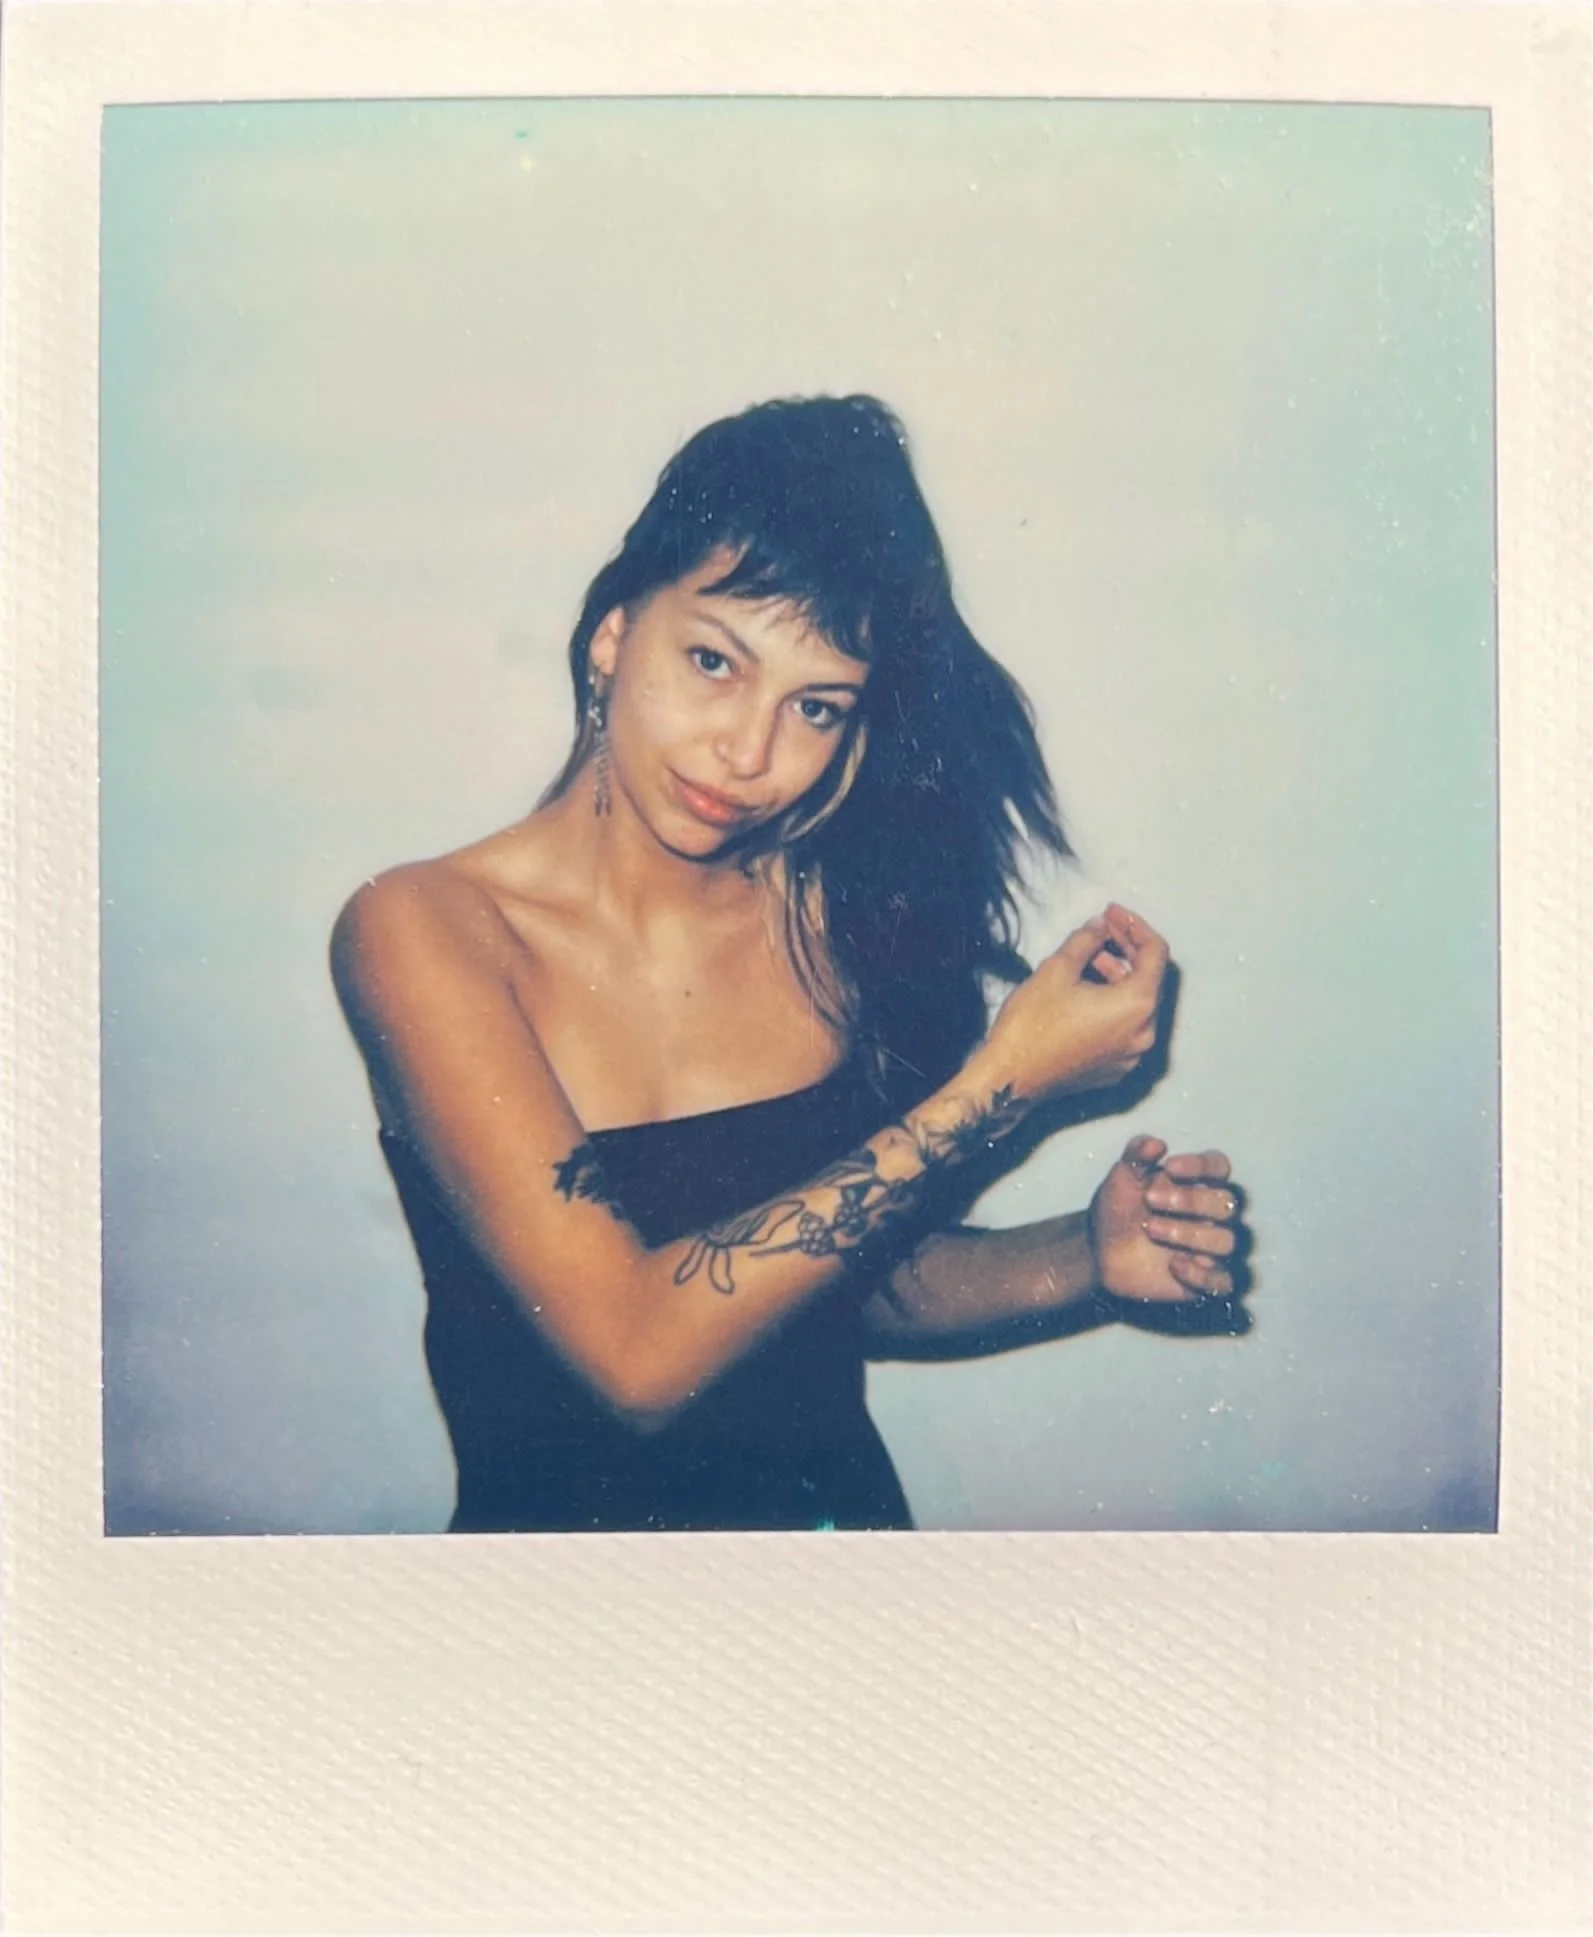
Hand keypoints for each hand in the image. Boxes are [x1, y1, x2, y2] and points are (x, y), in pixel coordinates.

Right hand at [981, 904, 1167, 1101]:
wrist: (1009, 1079)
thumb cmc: (1030, 1028)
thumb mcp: (1057, 969)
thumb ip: (1086, 940)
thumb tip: (1099, 928)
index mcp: (1136, 1007)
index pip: (1156, 953)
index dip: (1135, 925)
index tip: (1112, 913)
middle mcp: (1143, 1034)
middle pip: (1149, 979)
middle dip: (1127, 949)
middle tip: (1103, 928)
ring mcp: (1130, 1055)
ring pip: (1136, 1004)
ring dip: (1118, 976)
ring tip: (1089, 958)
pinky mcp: (1113, 1068)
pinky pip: (1124, 1026)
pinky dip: (1112, 1003)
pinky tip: (1087, 990)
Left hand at [1087, 1134, 1244, 1302]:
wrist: (1097, 1248)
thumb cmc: (1117, 1208)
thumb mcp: (1121, 1177)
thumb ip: (1136, 1155)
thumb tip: (1155, 1143)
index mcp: (1197, 1184)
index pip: (1219, 1167)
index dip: (1201, 1166)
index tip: (1169, 1167)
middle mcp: (1210, 1215)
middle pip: (1227, 1204)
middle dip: (1191, 1201)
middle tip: (1149, 1199)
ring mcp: (1209, 1248)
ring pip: (1226, 1241)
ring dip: (1189, 1234)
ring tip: (1149, 1228)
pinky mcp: (1203, 1280)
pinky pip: (1223, 1282)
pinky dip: (1202, 1275)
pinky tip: (1174, 1265)